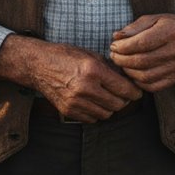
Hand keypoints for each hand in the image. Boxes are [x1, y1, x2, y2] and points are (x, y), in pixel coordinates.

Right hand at [0, 35, 140, 122]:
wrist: (38, 65)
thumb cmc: (65, 56)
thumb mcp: (90, 55)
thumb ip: (110, 68)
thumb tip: (129, 79)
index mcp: (92, 70)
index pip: (123, 88)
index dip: (134, 92)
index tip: (137, 92)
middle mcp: (85, 87)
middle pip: (118, 104)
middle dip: (124, 100)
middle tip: (123, 94)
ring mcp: (76, 101)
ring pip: (107, 114)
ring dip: (110, 107)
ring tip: (107, 97)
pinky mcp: (68, 110)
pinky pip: (92, 119)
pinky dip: (97, 113)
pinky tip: (94, 102)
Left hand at [109, 13, 174, 91]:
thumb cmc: (167, 26)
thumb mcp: (152, 19)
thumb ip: (133, 28)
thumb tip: (116, 37)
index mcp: (170, 31)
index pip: (141, 43)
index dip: (123, 47)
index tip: (113, 45)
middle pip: (142, 61)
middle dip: (122, 60)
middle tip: (113, 56)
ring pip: (145, 76)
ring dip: (128, 72)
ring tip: (121, 63)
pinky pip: (152, 86)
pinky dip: (138, 82)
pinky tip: (132, 72)